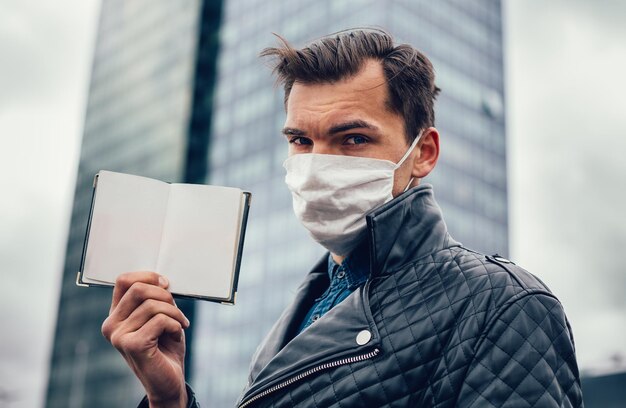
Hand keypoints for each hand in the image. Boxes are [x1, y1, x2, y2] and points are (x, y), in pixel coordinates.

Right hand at [102, 272, 189, 407]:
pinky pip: (160, 320)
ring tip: (178, 325)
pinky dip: (175, 325)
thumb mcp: (161, 316)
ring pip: (153, 305)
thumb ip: (156, 298)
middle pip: (138, 289)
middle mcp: (111, 325)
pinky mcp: (132, 345)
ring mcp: (119, 336)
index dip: (148, 276)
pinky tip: (174, 336)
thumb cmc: (165, 347)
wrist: (168, 380)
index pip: (124, 280)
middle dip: (165, 296)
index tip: (165, 284)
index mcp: (116, 315)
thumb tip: (161, 280)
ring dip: (174, 313)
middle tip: (176, 311)